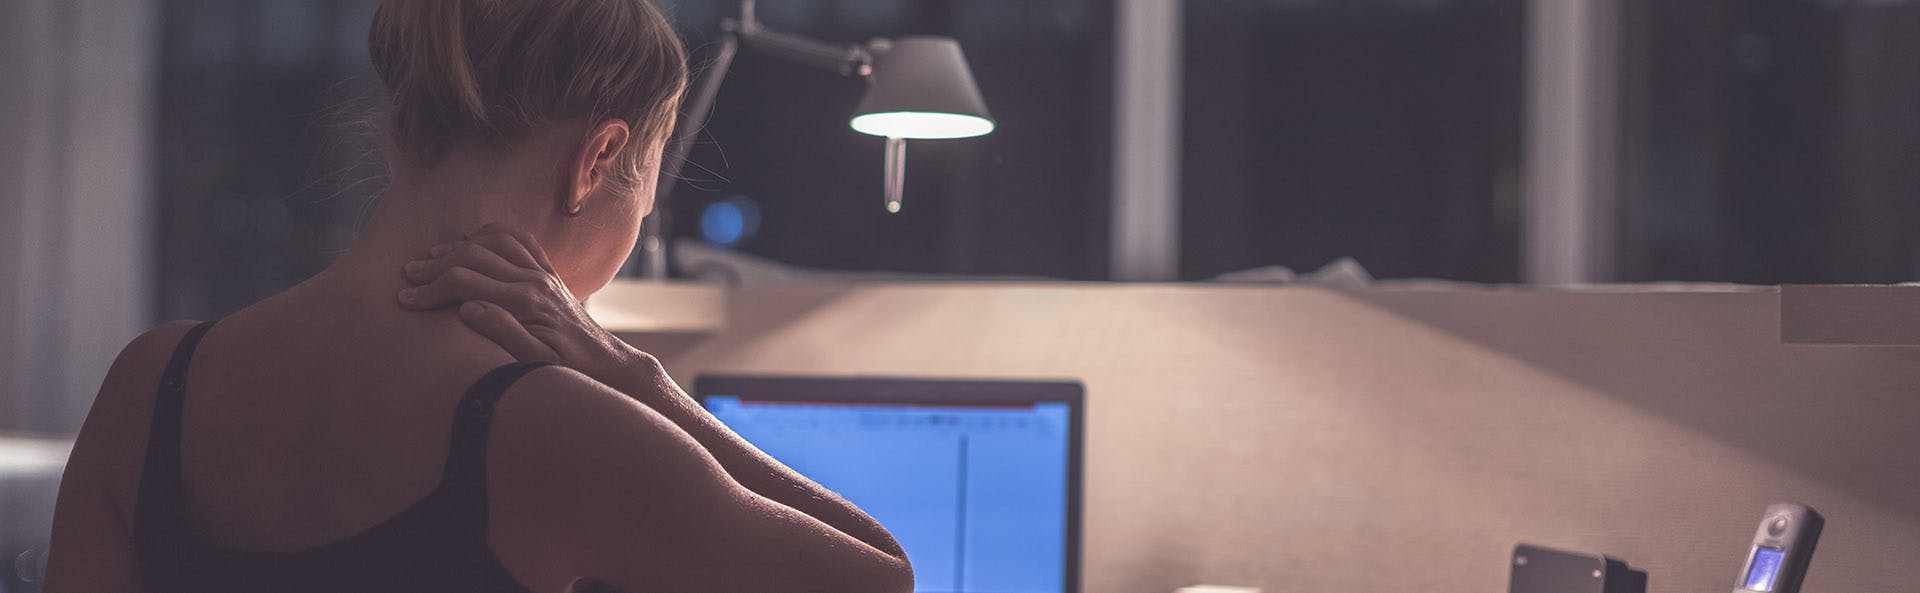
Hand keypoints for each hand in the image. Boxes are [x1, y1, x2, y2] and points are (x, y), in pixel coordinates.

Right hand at [396, 224, 658, 389]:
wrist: (606, 363)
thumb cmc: (568, 370)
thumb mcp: (534, 363)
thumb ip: (502, 333)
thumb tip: (466, 309)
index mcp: (525, 303)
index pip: (464, 282)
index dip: (430, 289)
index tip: (405, 299)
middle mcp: (535, 280)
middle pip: (473, 255)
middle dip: (436, 264)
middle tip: (408, 275)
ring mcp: (544, 273)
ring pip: (495, 239)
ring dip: (461, 243)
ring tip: (433, 256)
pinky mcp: (550, 272)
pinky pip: (519, 240)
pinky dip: (490, 235)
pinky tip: (472, 243)